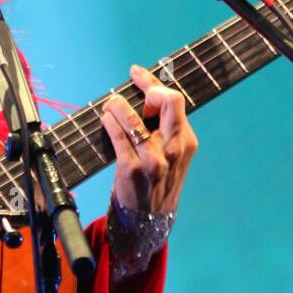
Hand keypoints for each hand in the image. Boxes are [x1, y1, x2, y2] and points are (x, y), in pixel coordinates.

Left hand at [99, 64, 197, 213]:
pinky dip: (110, 123)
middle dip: (146, 88)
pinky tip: (106, 118)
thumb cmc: (158, 181)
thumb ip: (166, 129)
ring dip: (119, 107)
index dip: (154, 83)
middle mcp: (173, 149)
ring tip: (111, 105)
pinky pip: (118, 138)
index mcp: (186, 142)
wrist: (147, 219)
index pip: (175, 101)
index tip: (137, 73)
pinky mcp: (132, 169)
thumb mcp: (172, 155)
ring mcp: (154, 161)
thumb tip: (147, 95)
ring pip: (136, 120)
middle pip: (168, 103)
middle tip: (128, 90)